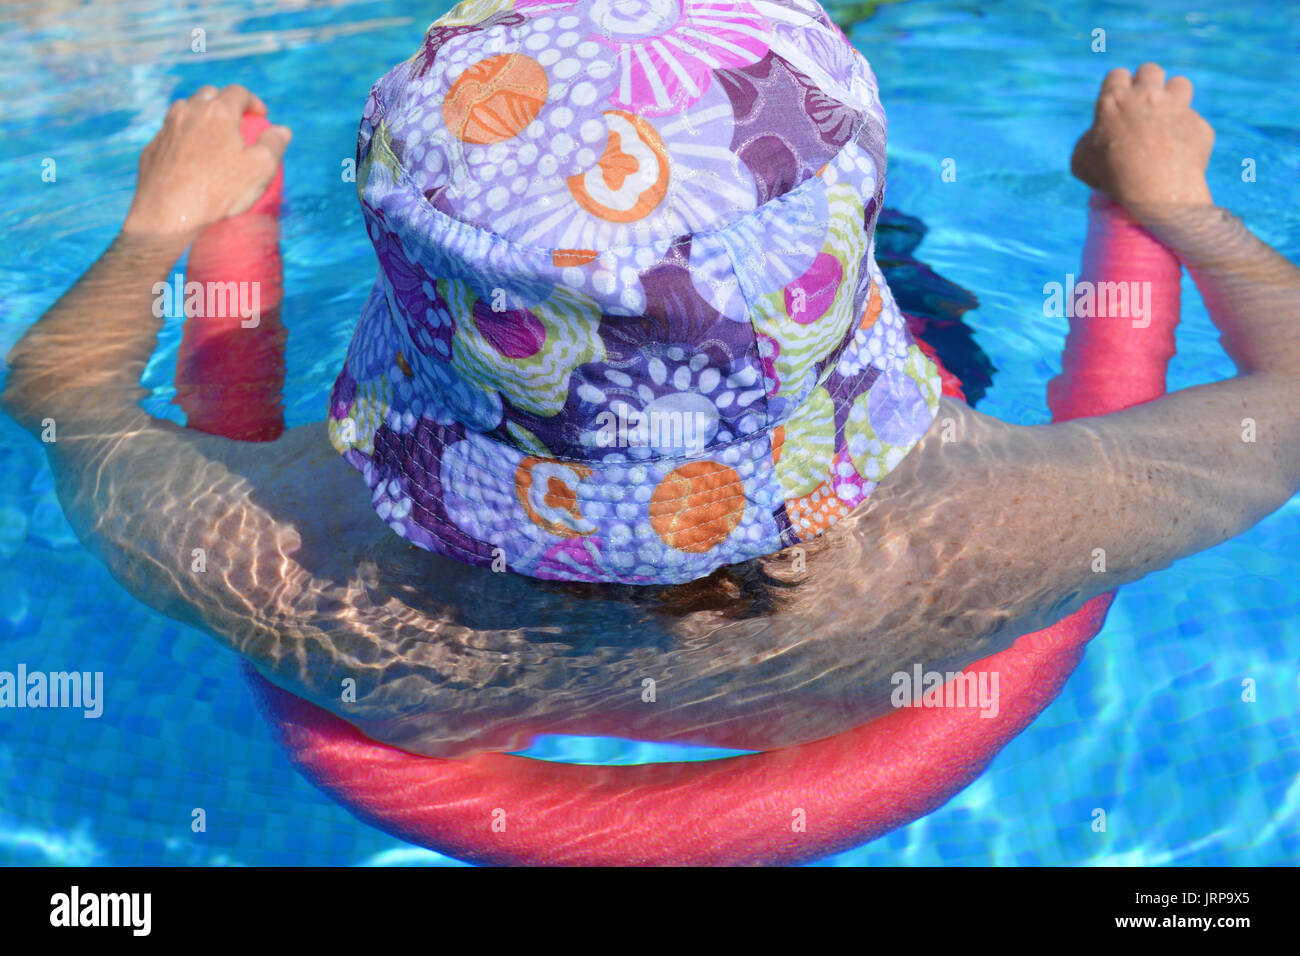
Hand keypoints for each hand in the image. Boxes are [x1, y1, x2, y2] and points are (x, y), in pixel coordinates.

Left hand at [123, 84, 291, 236]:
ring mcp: (167, 128)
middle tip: (236, 123)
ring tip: (211, 136)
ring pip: (185, 109)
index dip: (253, 101)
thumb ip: (274, 145)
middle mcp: (189, 112)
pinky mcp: (152, 148)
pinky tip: (190, 157)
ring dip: (200, 115)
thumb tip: (282, 130)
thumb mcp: (260, 169)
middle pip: (209, 94)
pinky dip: (183, 137)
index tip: (260, 116)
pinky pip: (171, 133)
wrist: (169, 215)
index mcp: (218, 112)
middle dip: (225, 103)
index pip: (238, 92)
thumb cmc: (219, 191)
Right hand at [1071, 63, 1213, 212]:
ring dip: (1174, 97)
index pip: (1117, 75)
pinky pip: (1194, 123)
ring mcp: (1177, 107)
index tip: (1119, 105)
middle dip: (1147, 84)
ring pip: (1180, 84)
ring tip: (1167, 119)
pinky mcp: (1199, 125)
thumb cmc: (1113, 176)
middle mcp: (1148, 96)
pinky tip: (1178, 153)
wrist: (1157, 191)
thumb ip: (1089, 140)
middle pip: (1150, 70)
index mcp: (1115, 100)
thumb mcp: (1081, 161)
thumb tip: (1097, 137)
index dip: (1117, 89)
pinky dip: (1186, 135)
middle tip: (1143, 107)